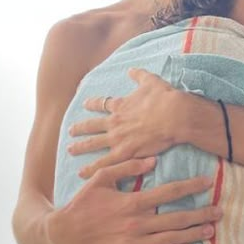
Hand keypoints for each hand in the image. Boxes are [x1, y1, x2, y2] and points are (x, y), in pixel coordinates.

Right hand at [45, 157, 220, 243]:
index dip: (191, 187)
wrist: (63, 234)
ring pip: (169, 239)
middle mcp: (136, 224)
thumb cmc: (83, 204)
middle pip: (176, 218)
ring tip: (210, 231)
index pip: (169, 192)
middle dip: (200, 214)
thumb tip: (153, 160)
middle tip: (219, 211)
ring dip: (192, 235)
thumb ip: (127, 168)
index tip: (208, 183)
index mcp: (132, 203)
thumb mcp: (101, 179)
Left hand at [68, 69, 186, 178]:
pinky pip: (104, 163)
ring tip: (70, 150)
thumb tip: (131, 70)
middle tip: (70, 131)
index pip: (102, 104)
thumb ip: (139, 75)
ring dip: (81, 147)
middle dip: (80, 128)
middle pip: (92, 125)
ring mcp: (118, 138)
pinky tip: (82, 172)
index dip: (92, 104)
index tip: (84, 104)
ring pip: (93, 144)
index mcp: (120, 106)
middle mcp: (115, 122)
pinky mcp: (125, 152)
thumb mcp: (150, 81)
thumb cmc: (163, 98)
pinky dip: (92, 168)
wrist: (173, 115)